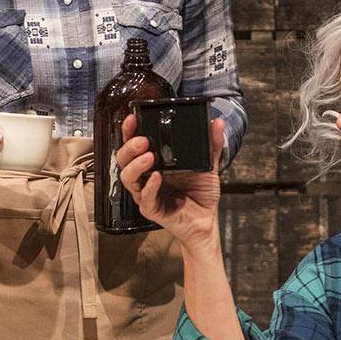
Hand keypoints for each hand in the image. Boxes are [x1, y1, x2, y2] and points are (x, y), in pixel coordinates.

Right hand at [116, 114, 224, 249]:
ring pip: (128, 178)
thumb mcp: (208, 165)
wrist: (206, 221)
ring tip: (149, 157)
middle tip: (143, 140)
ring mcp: (147, 193)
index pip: (134, 145)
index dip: (129, 131)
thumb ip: (211, 144)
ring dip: (136, 165)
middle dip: (129, 147)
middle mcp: (146, 177)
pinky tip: (157, 177)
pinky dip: (150, 187)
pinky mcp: (152, 209)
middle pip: (124, 160)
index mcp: (154, 163)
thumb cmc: (201, 194)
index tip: (132, 118)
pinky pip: (145, 198)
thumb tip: (217, 123)